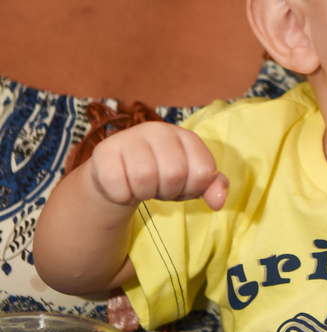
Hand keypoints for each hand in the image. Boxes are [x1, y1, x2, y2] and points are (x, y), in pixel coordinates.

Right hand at [88, 121, 227, 210]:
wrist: (117, 176)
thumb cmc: (159, 176)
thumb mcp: (190, 182)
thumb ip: (211, 187)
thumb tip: (218, 202)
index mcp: (184, 135)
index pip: (203, 170)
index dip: (194, 188)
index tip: (182, 186)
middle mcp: (157, 129)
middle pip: (174, 174)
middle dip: (168, 191)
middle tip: (158, 187)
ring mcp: (129, 137)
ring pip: (144, 178)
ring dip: (144, 194)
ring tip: (142, 186)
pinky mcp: (103, 152)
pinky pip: (118, 186)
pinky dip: (122, 196)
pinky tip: (123, 187)